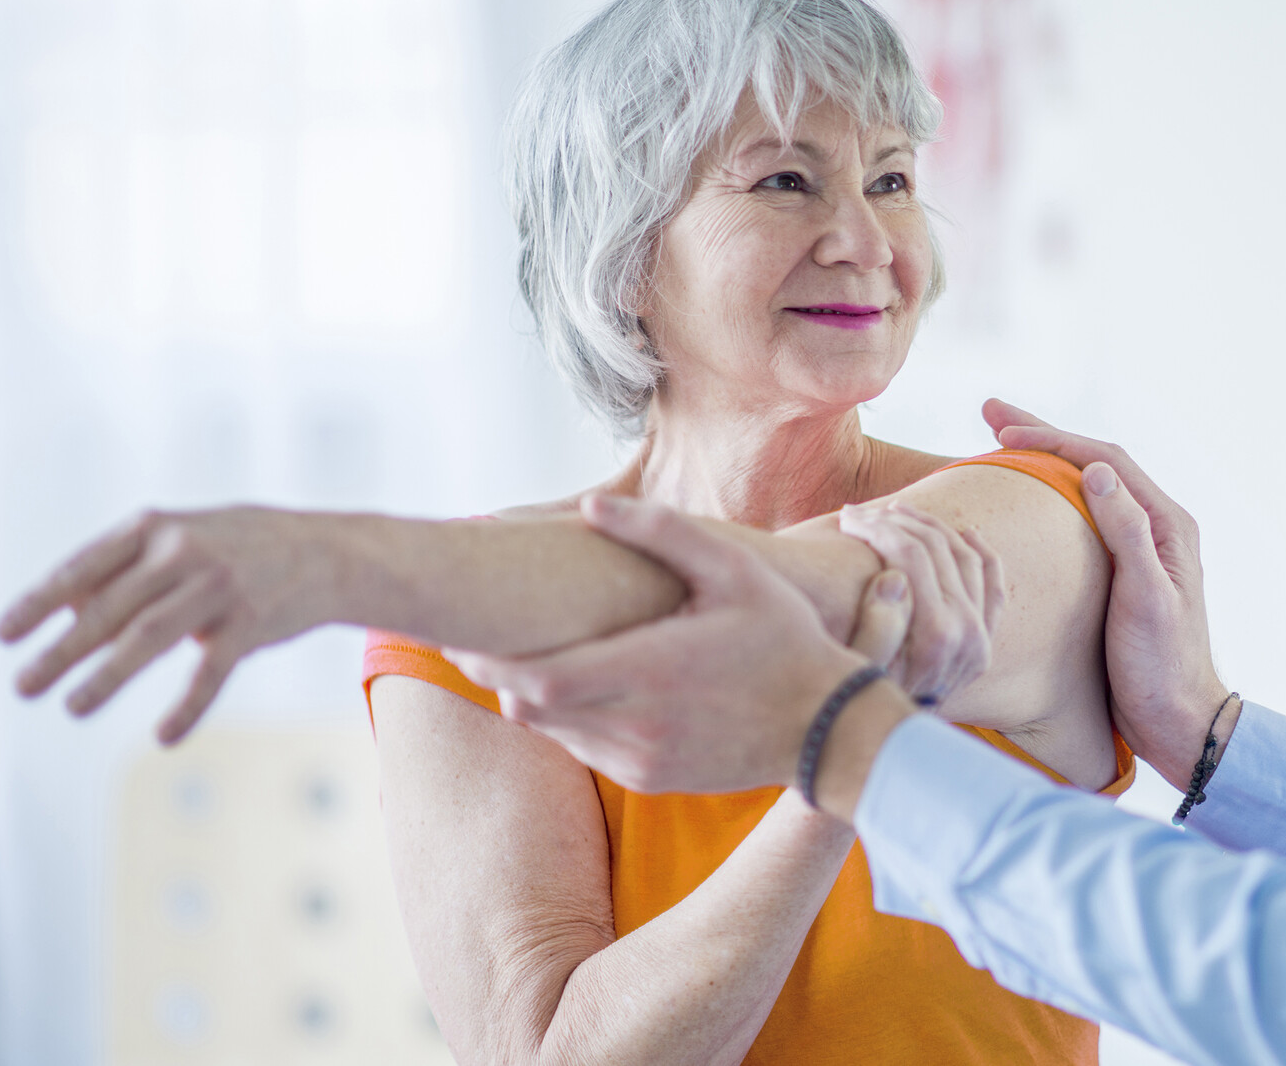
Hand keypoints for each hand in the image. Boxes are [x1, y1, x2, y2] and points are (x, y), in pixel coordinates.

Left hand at [0, 505, 342, 743]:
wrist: (330, 552)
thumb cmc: (241, 547)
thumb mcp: (183, 538)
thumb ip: (128, 569)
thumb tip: (66, 614)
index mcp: (158, 527)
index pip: (84, 566)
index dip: (41, 601)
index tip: (3, 635)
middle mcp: (185, 552)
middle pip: (109, 609)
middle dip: (61, 651)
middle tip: (24, 686)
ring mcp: (220, 586)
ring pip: (149, 638)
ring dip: (106, 677)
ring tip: (72, 707)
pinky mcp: (253, 623)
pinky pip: (211, 673)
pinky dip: (187, 708)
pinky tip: (163, 737)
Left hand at [454, 494, 886, 797]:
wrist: (828, 728)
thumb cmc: (783, 638)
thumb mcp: (734, 571)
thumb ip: (663, 533)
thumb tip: (591, 506)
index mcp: (649, 671)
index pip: (537, 678)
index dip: (488, 661)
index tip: (457, 635)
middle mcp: (636, 726)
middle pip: (531, 707)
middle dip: (497, 675)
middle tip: (470, 641)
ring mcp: (641, 760)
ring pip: (554, 732)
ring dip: (534, 698)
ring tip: (522, 659)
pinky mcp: (651, 779)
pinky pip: (587, 750)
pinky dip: (570, 721)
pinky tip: (583, 689)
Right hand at [837, 502, 1001, 705]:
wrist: (886, 751)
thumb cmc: (857, 709)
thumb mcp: (857, 670)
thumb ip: (876, 625)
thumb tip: (894, 576)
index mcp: (937, 636)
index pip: (911, 554)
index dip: (876, 527)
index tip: (847, 519)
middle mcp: (968, 635)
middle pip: (939, 549)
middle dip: (897, 521)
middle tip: (861, 513)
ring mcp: (981, 639)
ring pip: (966, 558)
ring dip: (932, 527)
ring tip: (898, 512)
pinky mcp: (984, 645)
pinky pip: (994, 587)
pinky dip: (983, 554)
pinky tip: (965, 532)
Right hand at [984, 399, 1233, 781]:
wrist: (1175, 719)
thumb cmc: (1162, 665)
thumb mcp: (1146, 598)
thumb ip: (1127, 533)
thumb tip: (1097, 471)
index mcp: (1166, 524)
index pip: (1105, 459)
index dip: (1053, 439)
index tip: (1003, 431)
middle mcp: (1153, 526)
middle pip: (1092, 462)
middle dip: (1041, 435)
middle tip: (989, 414)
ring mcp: (1135, 548)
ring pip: (1083, 486)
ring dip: (1042, 461)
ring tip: (996, 443)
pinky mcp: (1117, 571)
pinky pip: (1077, 517)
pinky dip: (1044, 498)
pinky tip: (1019, 502)